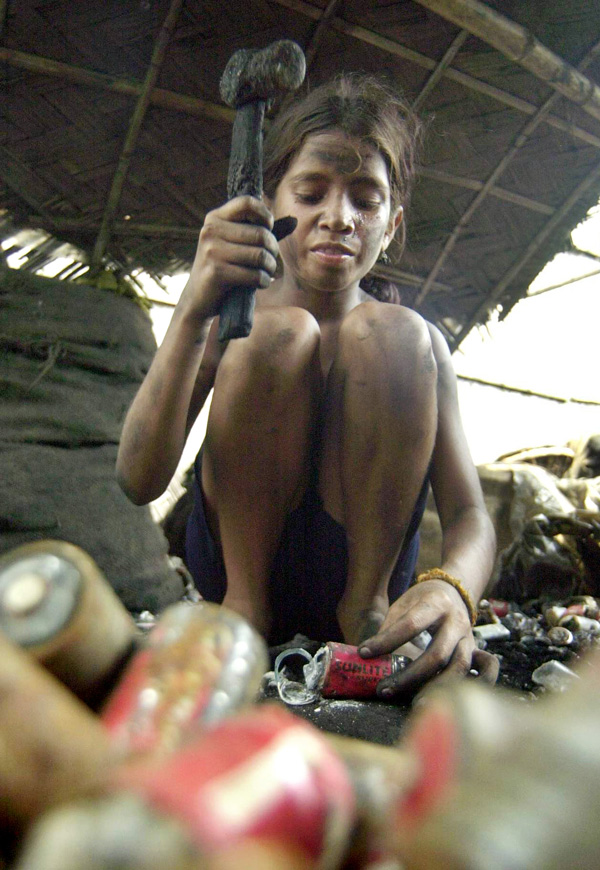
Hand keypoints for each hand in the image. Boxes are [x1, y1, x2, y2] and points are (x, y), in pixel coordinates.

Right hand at [180, 196, 279, 321]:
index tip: (269, 230)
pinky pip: (254, 274)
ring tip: (266, 272)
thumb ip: (259, 231)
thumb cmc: (224, 268)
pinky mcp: (216, 272)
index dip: (265, 215)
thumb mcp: (235, 244)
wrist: (198, 299)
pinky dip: (263, 281)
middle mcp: (210, 231)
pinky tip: (260, 283)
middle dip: (272, 249)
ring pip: (260, 255)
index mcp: (215, 218)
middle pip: (260, 233)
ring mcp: (211, 251)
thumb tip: (294, 221)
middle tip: (270, 260)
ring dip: (270, 267)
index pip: (247, 203)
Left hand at [358, 580, 498, 696]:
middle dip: (409, 676)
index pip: (410, 625)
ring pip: (459, 667)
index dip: (386, 641)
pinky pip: (487, 669)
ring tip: (414, 703)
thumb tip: (369, 658)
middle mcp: (456, 621)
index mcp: (435, 603)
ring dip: (436, 688)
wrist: (454, 590)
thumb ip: (391, 628)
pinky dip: (479, 684)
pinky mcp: (478, 650)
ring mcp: (470, 637)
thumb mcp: (404, 604)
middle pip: (436, 654)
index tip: (364, 653)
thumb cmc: (423, 600)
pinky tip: (456, 698)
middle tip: (384, 689)